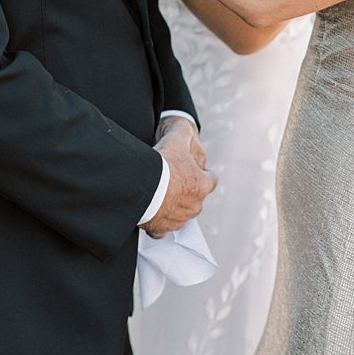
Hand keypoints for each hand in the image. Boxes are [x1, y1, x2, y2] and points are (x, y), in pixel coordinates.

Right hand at [143, 116, 215, 236]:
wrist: (142, 188)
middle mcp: (194, 205)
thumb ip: (183, 131)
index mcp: (202, 186)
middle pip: (196, 199)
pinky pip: (162, 228)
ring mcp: (178, 219)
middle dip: (187, 191)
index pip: (211, 180)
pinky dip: (157, 221)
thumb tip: (185, 125)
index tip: (194, 170)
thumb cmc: (163, 165)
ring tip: (160, 196)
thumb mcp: (176, 139)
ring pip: (180, 214)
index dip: (203, 174)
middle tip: (173, 182)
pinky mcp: (161, 229)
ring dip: (173, 206)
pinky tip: (150, 212)